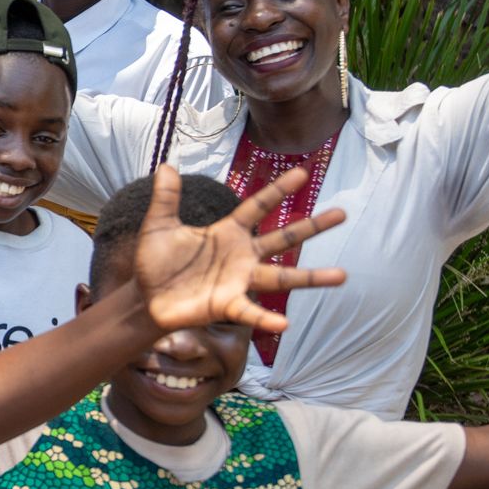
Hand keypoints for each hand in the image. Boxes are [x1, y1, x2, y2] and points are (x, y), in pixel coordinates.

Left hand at [129, 165, 347, 334]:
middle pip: (283, 238)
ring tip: (343, 275)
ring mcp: (239, 281)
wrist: (145, 297)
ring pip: (282, 277)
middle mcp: (241, 256)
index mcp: (228, 232)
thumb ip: (166, 197)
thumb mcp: (158, 225)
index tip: (303, 172)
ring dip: (311, 277)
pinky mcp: (227, 305)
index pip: (258, 206)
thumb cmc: (155, 262)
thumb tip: (166, 165)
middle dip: (312, 227)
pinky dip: (266, 319)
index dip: (278, 190)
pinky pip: (251, 312)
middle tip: (342, 213)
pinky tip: (285, 324)